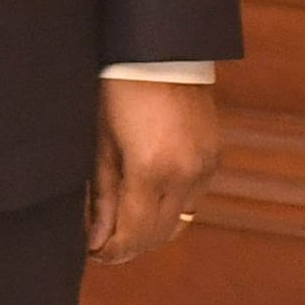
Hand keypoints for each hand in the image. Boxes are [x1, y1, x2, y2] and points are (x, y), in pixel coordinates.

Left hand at [87, 78, 218, 263]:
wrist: (160, 51)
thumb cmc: (118, 89)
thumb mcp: (100, 142)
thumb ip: (102, 195)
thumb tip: (96, 240)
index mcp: (152, 169)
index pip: (134, 234)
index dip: (111, 251)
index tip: (91, 253)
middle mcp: (186, 173)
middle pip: (159, 235)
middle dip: (130, 246)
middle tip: (101, 245)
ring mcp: (205, 166)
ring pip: (179, 222)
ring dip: (150, 231)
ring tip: (120, 226)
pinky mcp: (214, 158)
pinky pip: (192, 200)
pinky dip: (169, 209)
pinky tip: (146, 201)